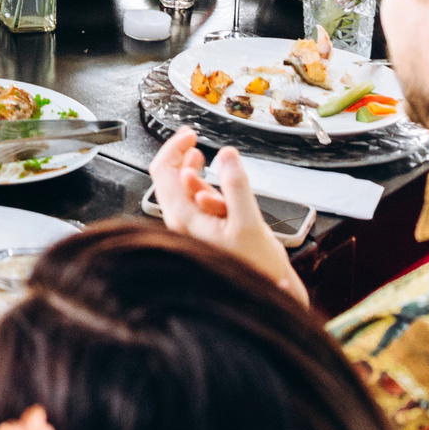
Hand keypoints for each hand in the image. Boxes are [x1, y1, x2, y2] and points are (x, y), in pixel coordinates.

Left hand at [147, 129, 305, 300]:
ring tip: (198, 154)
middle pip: (167, 178)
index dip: (174, 147)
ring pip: (181, 191)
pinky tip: (211, 181)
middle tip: (191, 137)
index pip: (163, 172)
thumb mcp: (249, 223)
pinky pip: (195, 203)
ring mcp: (192, 228)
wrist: (265, 295)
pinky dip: (201, 186)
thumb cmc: (255, 270)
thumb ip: (236, 186)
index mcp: (184, 218)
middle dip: (179, 154)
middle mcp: (182, 223)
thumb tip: (227, 155)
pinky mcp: (205, 232)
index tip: (190, 134)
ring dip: (189, 168)